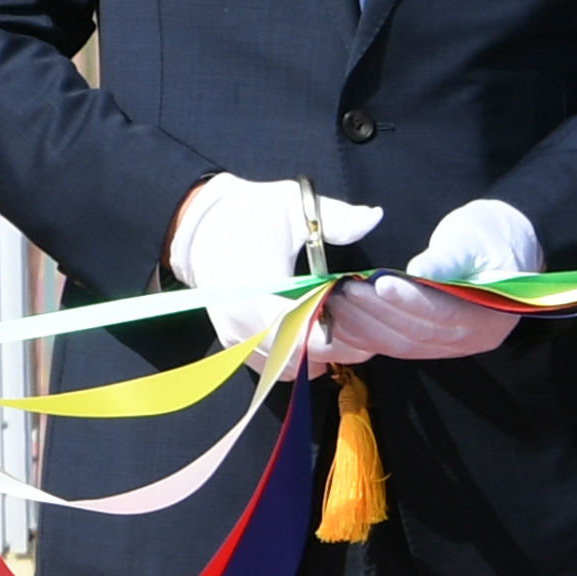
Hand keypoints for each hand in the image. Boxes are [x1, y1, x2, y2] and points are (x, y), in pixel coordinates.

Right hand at [171, 174, 374, 368]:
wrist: (203, 227)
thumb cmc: (250, 214)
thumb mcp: (293, 207)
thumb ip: (336, 218)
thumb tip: (373, 217)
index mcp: (256, 290)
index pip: (305, 335)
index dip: (341, 336)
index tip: (367, 319)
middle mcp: (242, 321)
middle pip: (302, 358)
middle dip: (339, 347)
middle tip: (365, 325)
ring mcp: (236, 337)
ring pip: (291, 368)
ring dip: (319, 355)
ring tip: (339, 328)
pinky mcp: (234, 344)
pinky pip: (275, 369)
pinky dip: (299, 360)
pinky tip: (313, 333)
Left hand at [327, 196, 539, 362]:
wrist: (501, 247)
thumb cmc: (488, 237)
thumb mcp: (474, 238)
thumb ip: (448, 257)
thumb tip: (421, 269)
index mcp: (490, 314)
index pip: (445, 313)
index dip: (411, 300)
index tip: (379, 283)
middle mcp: (472, 338)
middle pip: (417, 333)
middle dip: (377, 312)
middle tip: (346, 290)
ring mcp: (450, 346)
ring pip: (401, 344)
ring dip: (364, 325)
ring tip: (337, 300)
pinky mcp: (429, 344)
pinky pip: (393, 345)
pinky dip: (365, 335)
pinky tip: (341, 320)